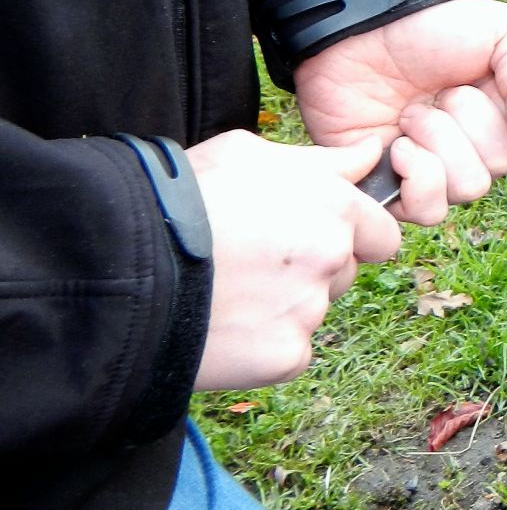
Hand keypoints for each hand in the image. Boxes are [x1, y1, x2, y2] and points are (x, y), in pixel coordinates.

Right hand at [188, 130, 400, 391]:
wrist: (122, 266)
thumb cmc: (182, 198)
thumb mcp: (249, 156)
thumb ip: (323, 160)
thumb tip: (371, 153)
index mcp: (335, 206)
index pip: (382, 233)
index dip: (354, 236)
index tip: (315, 239)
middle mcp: (334, 257)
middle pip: (344, 272)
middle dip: (313, 270)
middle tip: (253, 263)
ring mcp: (311, 310)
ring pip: (313, 311)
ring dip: (285, 305)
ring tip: (227, 291)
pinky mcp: (286, 356)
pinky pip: (289, 351)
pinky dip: (263, 344)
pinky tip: (224, 325)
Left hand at [293, 0, 506, 226]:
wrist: (359, 27)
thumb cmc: (431, 25)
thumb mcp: (502, 32)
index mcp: (503, 111)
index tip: (488, 84)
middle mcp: (472, 145)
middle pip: (500, 166)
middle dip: (467, 121)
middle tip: (437, 92)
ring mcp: (433, 167)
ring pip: (467, 189)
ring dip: (438, 143)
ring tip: (409, 115)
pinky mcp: (393, 185)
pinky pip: (427, 211)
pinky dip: (416, 177)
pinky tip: (396, 145)